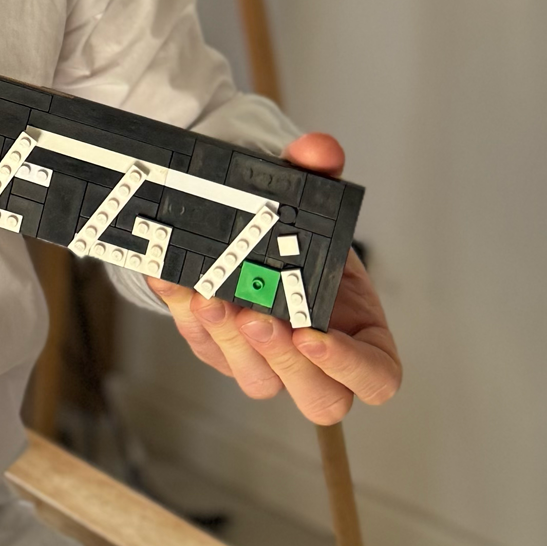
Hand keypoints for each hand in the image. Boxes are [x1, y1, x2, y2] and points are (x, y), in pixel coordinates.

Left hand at [146, 133, 400, 424]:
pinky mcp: (217, 348)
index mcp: (361, 332)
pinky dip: (182, 309)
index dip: (349, 366)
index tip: (314, 335)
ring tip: (210, 297)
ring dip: (229, 341)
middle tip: (256, 318)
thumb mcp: (309, 192)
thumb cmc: (297, 227)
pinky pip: (200, 341)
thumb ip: (318, 172)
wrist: (247, 224)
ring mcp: (265, 360)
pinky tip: (170, 276)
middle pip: (316, 397)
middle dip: (282, 360)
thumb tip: (319, 148)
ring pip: (254, 378)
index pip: (375, 376)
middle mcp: (315, 358)